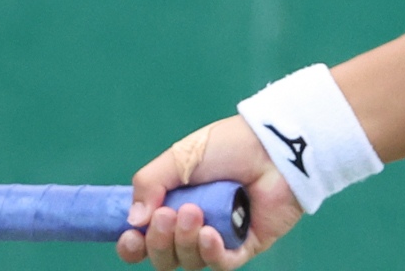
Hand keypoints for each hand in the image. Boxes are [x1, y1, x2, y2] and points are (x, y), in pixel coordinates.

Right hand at [118, 116, 302, 270]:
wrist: (274, 146)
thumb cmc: (228, 146)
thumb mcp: (180, 157)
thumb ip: (150, 184)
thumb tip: (132, 221)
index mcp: (174, 204)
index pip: (145, 239)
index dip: (133, 245)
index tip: (129, 236)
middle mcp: (194, 225)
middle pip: (164, 256)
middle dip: (158, 242)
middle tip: (167, 216)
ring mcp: (220, 237)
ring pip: (190, 261)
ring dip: (184, 242)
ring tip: (194, 214)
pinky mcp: (246, 245)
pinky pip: (222, 264)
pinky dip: (212, 254)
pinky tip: (209, 236)